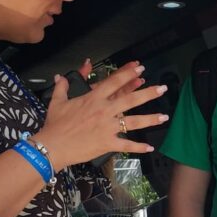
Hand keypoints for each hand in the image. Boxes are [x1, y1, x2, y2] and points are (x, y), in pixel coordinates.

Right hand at [37, 61, 167, 168]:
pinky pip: (126, 145)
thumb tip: (60, 76)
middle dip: (148, 93)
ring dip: (150, 119)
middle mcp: (104, 110)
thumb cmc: (54, 125)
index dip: (128, 74)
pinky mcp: (107, 143)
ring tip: (165, 116)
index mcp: (93, 98)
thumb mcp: (57, 102)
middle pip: (130, 99)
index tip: (140, 69)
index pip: (114, 82)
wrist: (52, 146)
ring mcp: (107, 127)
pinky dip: (138, 147)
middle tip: (162, 88)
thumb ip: (62, 86)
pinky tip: (150, 147)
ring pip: (133, 121)